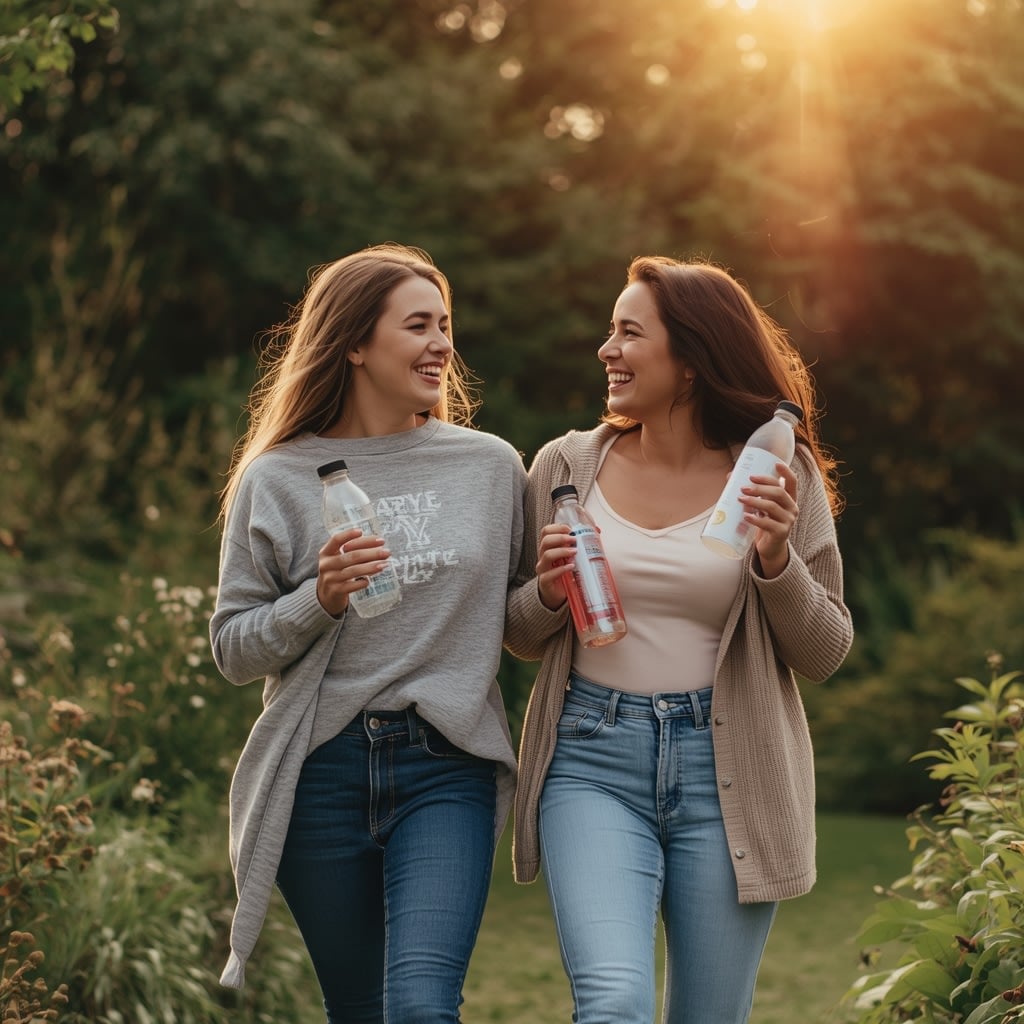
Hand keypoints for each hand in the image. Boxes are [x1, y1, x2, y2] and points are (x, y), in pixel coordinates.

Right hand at [316, 528, 391, 617]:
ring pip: (353, 570)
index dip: (348, 535)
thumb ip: (354, 550)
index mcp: (326, 552)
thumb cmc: (339, 571)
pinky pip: (352, 586)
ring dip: (371, 567)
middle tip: (386, 552)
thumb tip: (379, 545)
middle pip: (351, 555)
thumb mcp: (340, 558)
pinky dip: (362, 582)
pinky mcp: (336, 591)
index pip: (336, 540)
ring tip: (384, 564)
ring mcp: (330, 578)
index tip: (361, 531)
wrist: (327, 594)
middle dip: (371, 553)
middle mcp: (326, 564)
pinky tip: (369, 580)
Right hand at [535, 523, 575, 610]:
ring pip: (547, 555)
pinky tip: (571, 567)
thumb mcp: (572, 556)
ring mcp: (543, 568)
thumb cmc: (565, 572)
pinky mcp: (544, 581)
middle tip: (574, 539)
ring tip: (575, 552)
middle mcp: (543, 555)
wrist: (557, 593)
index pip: (546, 531)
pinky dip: (561, 569)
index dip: (557, 528)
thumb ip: (580, 544)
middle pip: (546, 541)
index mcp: (548, 547)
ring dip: (562, 551)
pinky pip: (549, 574)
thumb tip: (597, 530)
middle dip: (561, 538)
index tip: (570, 529)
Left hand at [739, 462, 798, 578]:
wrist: (770, 547)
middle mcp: (792, 508)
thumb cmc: (764, 522)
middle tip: (743, 487)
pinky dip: (755, 519)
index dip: (786, 472)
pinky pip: (768, 524)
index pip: (793, 482)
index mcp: (789, 499)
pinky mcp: (781, 533)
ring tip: (740, 499)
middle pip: (779, 492)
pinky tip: (746, 516)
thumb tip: (730, 475)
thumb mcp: (761, 506)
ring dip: (755, 501)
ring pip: (772, 507)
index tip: (775, 464)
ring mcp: (788, 521)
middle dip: (760, 487)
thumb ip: (752, 492)